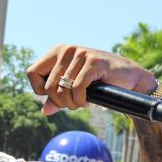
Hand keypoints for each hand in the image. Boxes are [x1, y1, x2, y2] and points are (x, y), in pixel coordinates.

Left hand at [27, 45, 157, 114]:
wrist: (130, 78)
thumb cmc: (99, 82)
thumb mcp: (73, 88)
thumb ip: (56, 98)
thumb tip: (44, 111)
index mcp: (57, 51)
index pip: (31, 73)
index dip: (40, 90)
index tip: (57, 95)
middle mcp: (66, 50)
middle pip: (47, 86)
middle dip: (60, 102)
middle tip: (73, 103)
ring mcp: (80, 54)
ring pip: (61, 90)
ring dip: (71, 103)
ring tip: (82, 102)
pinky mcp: (93, 62)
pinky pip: (77, 89)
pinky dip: (81, 100)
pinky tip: (88, 100)